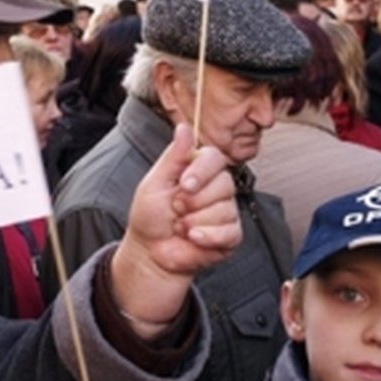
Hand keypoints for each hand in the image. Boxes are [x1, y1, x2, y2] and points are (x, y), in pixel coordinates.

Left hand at [111, 123, 240, 325]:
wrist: (150, 252)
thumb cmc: (150, 217)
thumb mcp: (155, 182)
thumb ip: (173, 156)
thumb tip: (184, 128)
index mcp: (198, 171)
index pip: (216, 158)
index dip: (202, 171)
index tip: (184, 184)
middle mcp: (216, 188)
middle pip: (223, 184)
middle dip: (193, 201)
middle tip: (176, 209)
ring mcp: (225, 212)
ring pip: (224, 210)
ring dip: (194, 222)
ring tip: (180, 226)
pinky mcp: (230, 235)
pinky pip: (229, 232)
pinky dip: (205, 237)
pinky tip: (192, 238)